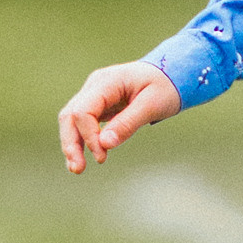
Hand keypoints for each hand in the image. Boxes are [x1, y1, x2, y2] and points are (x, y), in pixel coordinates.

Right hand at [58, 61, 180, 171]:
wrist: (172, 73)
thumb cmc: (165, 86)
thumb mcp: (152, 105)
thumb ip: (128, 123)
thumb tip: (104, 144)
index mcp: (108, 81)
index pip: (83, 110)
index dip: (88, 136)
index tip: (102, 156)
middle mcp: (95, 85)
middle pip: (70, 115)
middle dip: (71, 143)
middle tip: (78, 169)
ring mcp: (94, 94)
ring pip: (71, 120)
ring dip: (71, 144)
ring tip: (77, 169)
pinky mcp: (98, 105)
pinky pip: (82, 123)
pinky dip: (80, 141)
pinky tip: (79, 160)